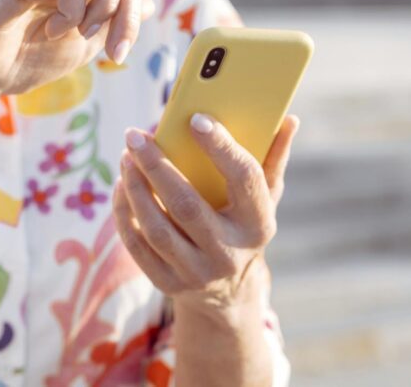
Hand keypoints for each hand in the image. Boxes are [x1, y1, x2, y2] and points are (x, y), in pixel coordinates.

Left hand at [114, 113, 299, 309]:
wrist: (229, 291)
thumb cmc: (243, 225)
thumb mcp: (265, 197)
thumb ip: (273, 158)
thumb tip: (289, 120)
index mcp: (259, 224)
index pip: (243, 179)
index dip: (221, 147)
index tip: (196, 119)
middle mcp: (229, 253)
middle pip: (187, 205)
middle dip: (157, 166)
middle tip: (135, 136)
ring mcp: (197, 273)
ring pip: (157, 228)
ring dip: (135, 188)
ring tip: (126, 156)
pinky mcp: (168, 284)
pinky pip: (137, 245)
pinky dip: (124, 212)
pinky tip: (121, 184)